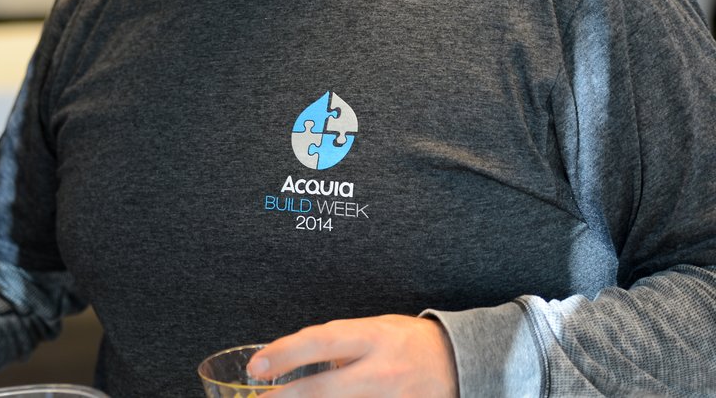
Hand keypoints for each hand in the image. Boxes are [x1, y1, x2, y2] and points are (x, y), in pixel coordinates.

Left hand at [248, 314, 457, 396]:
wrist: (464, 360)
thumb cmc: (409, 341)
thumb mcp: (375, 329)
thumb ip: (341, 345)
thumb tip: (300, 362)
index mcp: (372, 337)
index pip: (320, 342)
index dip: (286, 354)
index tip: (257, 366)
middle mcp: (382, 369)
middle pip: (325, 389)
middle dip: (287, 397)